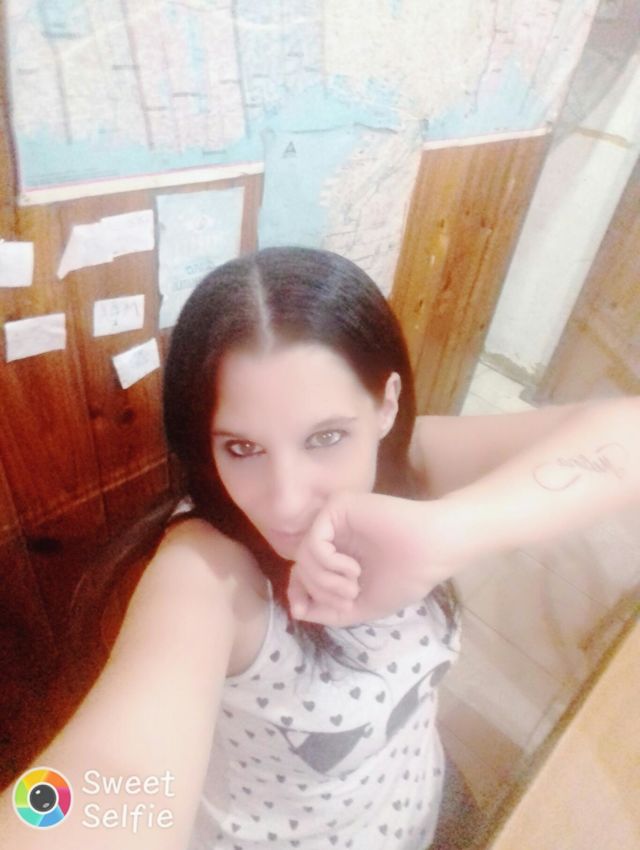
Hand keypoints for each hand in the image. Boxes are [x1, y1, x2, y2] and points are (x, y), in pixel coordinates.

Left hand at [287, 491, 469, 626]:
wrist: (431, 553)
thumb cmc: (404, 578)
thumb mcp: (360, 607)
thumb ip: (328, 610)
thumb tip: (296, 610)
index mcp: (338, 555)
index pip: (302, 572)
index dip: (297, 593)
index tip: (303, 609)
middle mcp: (333, 535)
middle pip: (301, 567)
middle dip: (318, 591)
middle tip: (348, 597)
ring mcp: (334, 520)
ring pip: (304, 556)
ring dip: (325, 581)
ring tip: (353, 587)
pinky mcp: (337, 508)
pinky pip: (313, 541)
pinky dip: (328, 563)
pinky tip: (353, 569)